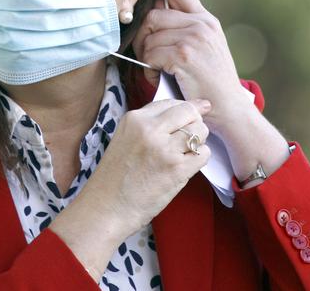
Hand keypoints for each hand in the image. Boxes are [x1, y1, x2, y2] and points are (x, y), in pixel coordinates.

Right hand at [86, 98, 211, 237]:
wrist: (106, 208)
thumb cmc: (115, 177)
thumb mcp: (125, 139)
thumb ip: (150, 125)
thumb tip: (184, 112)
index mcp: (134, 119)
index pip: (171, 102)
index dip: (186, 108)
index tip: (195, 113)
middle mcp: (150, 129)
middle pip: (190, 112)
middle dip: (195, 123)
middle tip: (189, 139)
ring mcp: (164, 148)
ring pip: (200, 131)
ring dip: (198, 142)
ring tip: (184, 154)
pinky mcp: (176, 169)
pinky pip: (203, 153)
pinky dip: (199, 159)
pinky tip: (185, 166)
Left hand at [132, 0, 251, 134]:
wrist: (229, 109)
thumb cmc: (210, 81)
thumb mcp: (204, 47)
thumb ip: (183, 29)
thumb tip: (154, 11)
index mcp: (206, 20)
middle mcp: (201, 24)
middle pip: (153, 17)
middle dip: (143, 37)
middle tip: (146, 56)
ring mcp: (194, 38)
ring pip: (149, 37)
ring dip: (146, 57)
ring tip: (157, 70)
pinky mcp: (184, 55)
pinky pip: (151, 54)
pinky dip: (149, 69)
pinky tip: (159, 77)